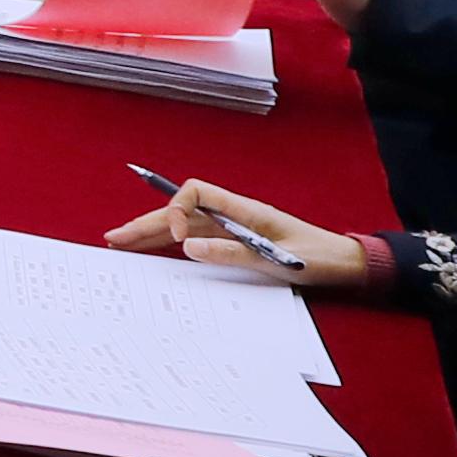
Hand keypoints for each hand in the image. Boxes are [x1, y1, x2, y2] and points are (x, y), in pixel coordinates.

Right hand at [109, 179, 375, 286]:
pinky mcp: (234, 243)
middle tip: (114, 238)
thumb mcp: (276, 259)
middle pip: (181, 211)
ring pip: (183, 226)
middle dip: (146, 223)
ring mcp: (232, 229)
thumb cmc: (316, 257)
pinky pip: (195, 240)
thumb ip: (232, 251)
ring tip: (120, 243)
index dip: (177, 211)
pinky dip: (170, 244)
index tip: (178, 240)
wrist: (342, 263)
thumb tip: (187, 248)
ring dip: (151, 234)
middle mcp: (233, 215)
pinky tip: (151, 251)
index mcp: (244, 209)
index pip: (196, 193)